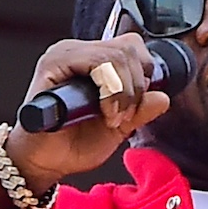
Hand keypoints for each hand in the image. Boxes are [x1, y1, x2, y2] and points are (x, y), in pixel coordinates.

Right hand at [0, 35, 170, 208]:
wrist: (44, 162)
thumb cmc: (73, 142)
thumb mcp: (119, 126)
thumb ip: (140, 110)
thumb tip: (163, 96)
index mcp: (93, 59)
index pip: (132, 46)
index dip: (144, 74)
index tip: (136, 106)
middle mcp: (78, 51)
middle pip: (129, 47)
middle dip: (137, 86)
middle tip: (125, 116)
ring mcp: (63, 54)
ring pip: (116, 54)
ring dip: (124, 91)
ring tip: (113, 117)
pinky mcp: (52, 64)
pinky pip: (96, 63)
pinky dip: (110, 90)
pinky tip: (105, 114)